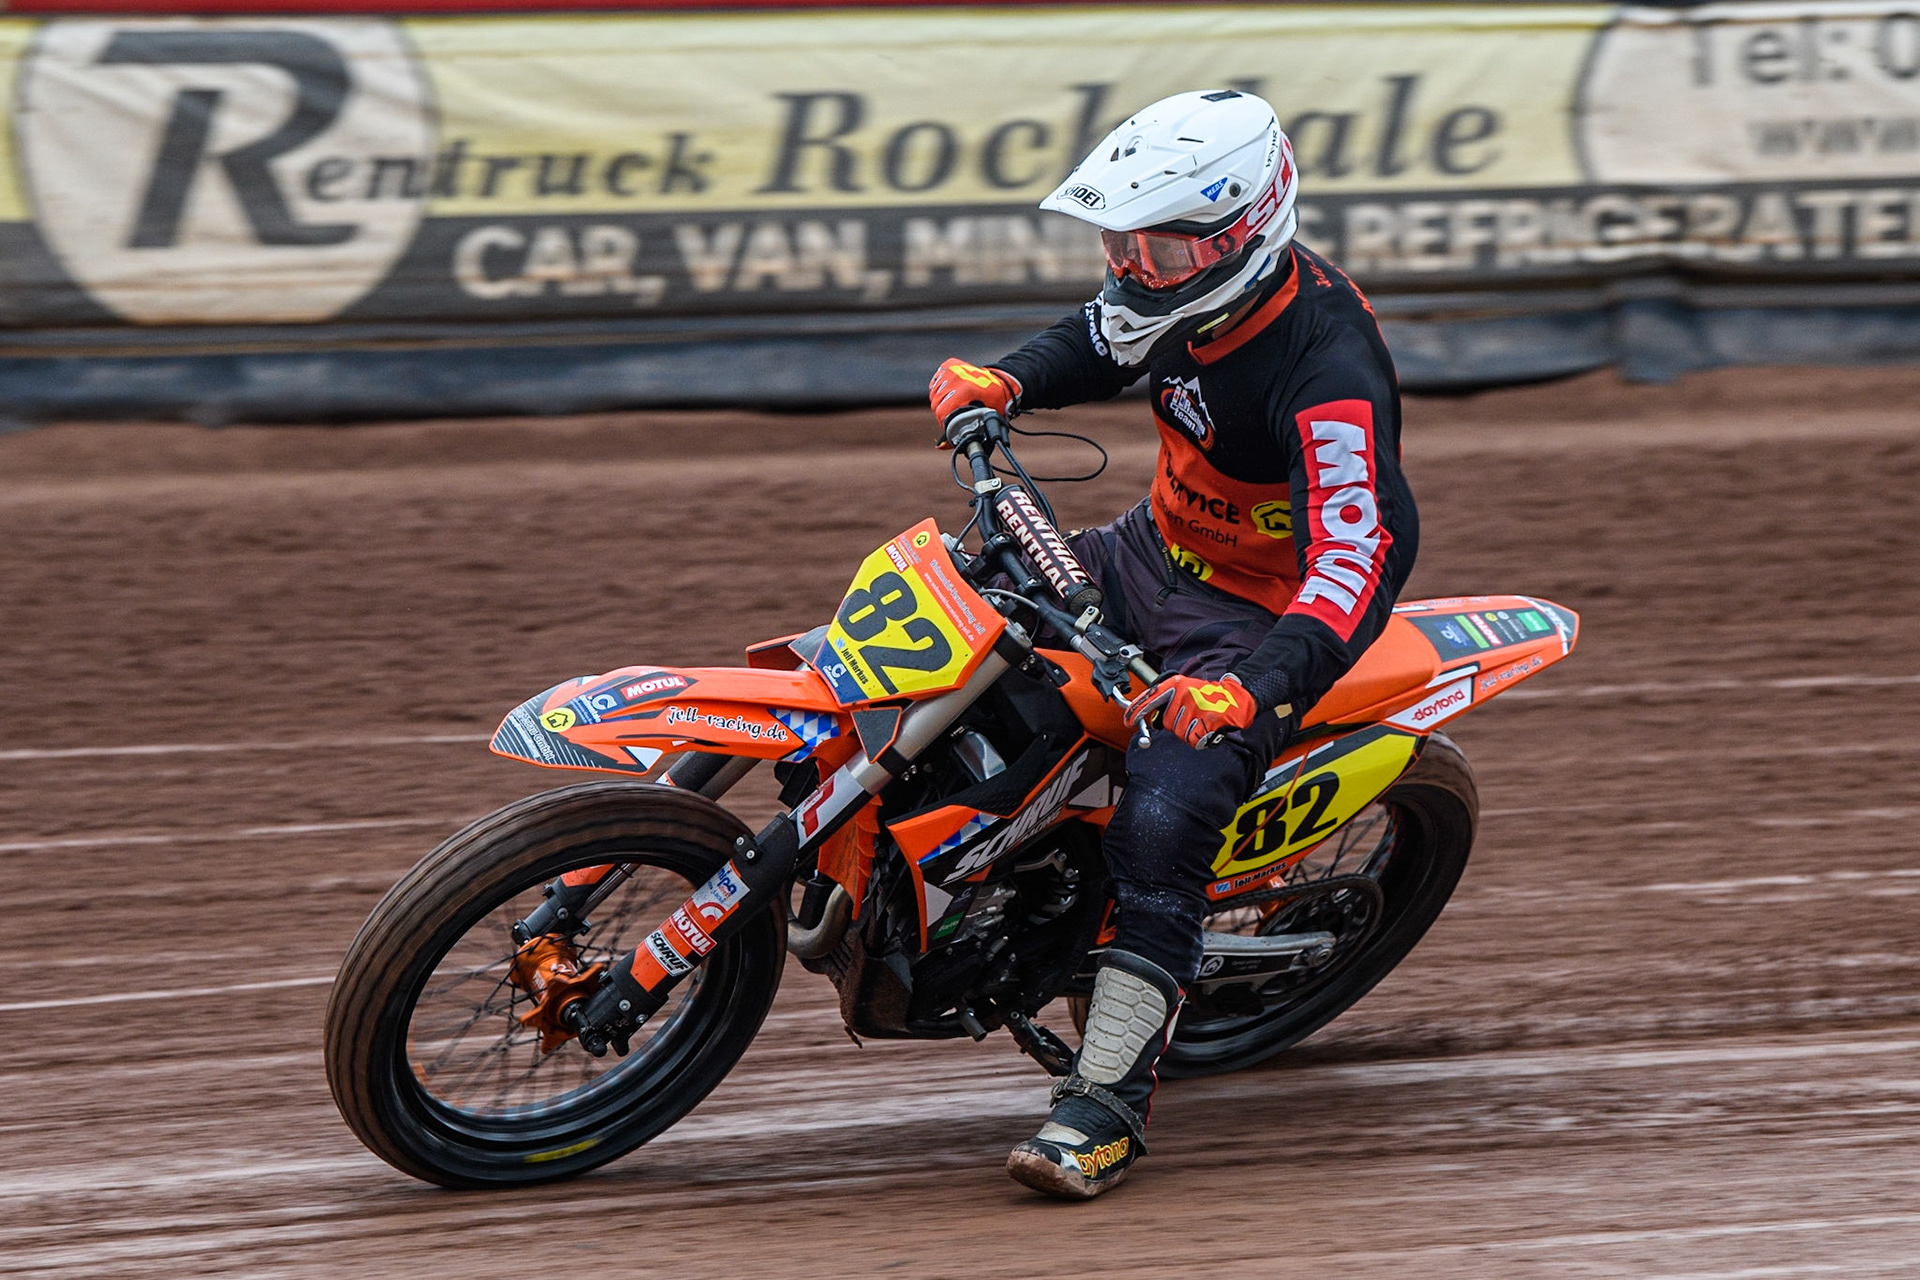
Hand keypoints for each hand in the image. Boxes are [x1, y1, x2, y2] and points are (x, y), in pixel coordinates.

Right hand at [929, 358, 1020, 428]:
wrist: (1003, 384)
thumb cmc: (995, 405)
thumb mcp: (982, 422)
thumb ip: (961, 435)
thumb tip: (940, 445)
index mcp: (965, 391)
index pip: (942, 412)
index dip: (945, 423)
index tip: (952, 426)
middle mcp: (956, 378)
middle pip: (936, 403)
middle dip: (943, 414)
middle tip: (955, 416)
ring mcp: (952, 370)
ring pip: (934, 394)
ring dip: (941, 401)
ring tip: (954, 404)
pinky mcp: (949, 365)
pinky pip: (936, 382)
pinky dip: (940, 389)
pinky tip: (950, 393)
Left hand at [1125, 673, 1258, 748]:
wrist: (1238, 697)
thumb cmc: (1212, 695)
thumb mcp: (1187, 689)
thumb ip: (1169, 702)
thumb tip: (1153, 722)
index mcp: (1177, 685)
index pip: (1151, 698)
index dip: (1136, 710)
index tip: (1127, 721)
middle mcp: (1183, 695)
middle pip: (1168, 723)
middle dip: (1178, 725)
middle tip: (1194, 717)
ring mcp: (1194, 709)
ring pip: (1180, 733)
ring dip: (1190, 732)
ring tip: (1203, 721)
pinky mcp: (1205, 722)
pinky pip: (1193, 740)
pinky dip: (1200, 739)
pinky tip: (1208, 729)